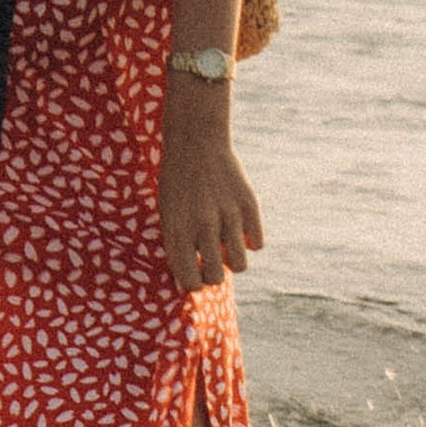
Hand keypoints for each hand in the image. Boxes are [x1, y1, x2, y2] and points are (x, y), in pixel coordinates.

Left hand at [160, 111, 262, 292]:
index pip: (190, 280)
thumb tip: (186, 284)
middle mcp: (204, 226)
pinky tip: (240, 228)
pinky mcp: (249, 205)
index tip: (195, 275)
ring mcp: (229, 215)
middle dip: (213, 275)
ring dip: (232, 260)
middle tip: (210, 261)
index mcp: (178, 230)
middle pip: (216, 277)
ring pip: (240, 264)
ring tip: (226, 246)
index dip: (194, 284)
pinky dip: (250, 241)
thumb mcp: (168, 213)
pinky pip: (257, 243)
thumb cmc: (176, 182)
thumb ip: (176, 247)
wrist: (196, 142)